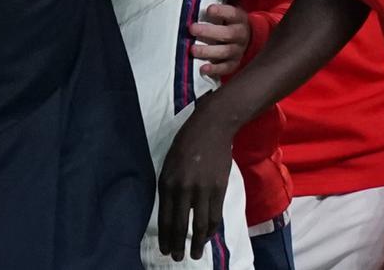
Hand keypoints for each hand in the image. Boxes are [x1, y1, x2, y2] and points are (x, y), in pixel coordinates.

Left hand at [158, 90, 233, 260]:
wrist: (212, 126)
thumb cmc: (187, 142)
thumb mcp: (170, 163)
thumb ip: (170, 186)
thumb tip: (172, 208)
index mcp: (167, 181)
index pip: (165, 216)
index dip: (165, 235)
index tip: (165, 249)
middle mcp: (183, 188)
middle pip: (180, 224)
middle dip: (178, 244)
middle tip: (176, 257)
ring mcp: (202, 189)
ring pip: (199, 224)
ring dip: (197, 242)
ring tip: (194, 254)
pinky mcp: (218, 188)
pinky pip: (214, 215)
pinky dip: (210, 229)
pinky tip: (207, 237)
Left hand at [191, 3, 248, 77]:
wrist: (248, 38)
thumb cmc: (230, 22)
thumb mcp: (229, 10)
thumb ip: (222, 2)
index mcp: (239, 19)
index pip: (232, 13)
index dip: (222, 11)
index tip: (209, 9)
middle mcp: (241, 35)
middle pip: (227, 33)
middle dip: (208, 31)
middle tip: (192, 29)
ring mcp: (238, 50)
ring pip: (226, 51)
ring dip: (208, 51)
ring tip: (193, 50)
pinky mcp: (234, 63)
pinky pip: (226, 68)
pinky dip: (215, 69)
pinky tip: (203, 69)